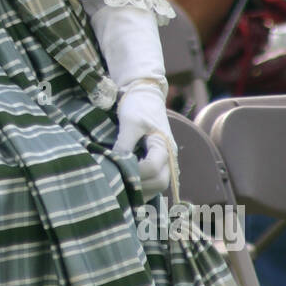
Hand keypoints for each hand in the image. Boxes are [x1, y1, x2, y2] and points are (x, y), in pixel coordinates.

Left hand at [114, 83, 175, 197]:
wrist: (144, 95)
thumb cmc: (138, 106)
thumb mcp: (129, 122)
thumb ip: (124, 144)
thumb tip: (116, 165)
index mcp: (164, 145)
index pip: (153, 168)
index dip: (135, 172)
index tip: (118, 168)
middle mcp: (169, 156)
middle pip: (160, 182)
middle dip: (140, 187)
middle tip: (120, 184)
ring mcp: (166, 161)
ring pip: (159, 186)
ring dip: (142, 190)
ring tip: (123, 188)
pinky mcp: (159, 162)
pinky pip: (155, 182)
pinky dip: (143, 188)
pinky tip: (128, 187)